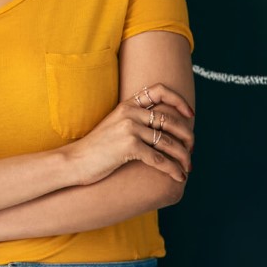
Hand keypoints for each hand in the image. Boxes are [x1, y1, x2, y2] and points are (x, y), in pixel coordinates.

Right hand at [65, 83, 194, 185]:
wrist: (75, 161)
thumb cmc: (96, 148)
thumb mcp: (115, 125)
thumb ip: (135, 120)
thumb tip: (162, 128)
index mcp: (127, 104)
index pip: (159, 90)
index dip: (178, 100)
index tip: (190, 114)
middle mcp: (130, 112)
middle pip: (169, 119)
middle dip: (187, 135)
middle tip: (192, 148)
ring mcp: (129, 128)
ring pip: (168, 141)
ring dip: (182, 156)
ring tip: (188, 166)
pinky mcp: (129, 147)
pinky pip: (159, 159)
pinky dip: (172, 169)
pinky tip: (178, 177)